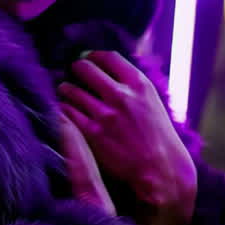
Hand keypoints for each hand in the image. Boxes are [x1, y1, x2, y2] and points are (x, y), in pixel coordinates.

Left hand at [56, 51, 196, 224]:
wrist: (161, 169)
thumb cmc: (158, 138)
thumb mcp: (152, 103)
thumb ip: (133, 87)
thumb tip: (113, 71)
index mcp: (139, 85)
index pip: (109, 57)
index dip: (94, 55)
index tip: (89, 58)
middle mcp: (121, 95)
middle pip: (86, 68)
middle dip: (76, 68)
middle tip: (73, 73)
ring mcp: (106, 114)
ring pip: (71, 89)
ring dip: (66, 88)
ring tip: (65, 91)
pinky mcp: (93, 133)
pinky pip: (67, 112)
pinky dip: (63, 108)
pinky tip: (65, 110)